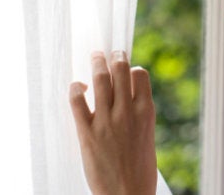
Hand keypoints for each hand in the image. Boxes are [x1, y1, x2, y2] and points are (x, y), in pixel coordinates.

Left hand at [69, 51, 156, 194]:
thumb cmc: (139, 170)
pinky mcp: (87, 132)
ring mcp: (106, 120)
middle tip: (110, 53)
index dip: (132, 69)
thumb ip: (138, 115)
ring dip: (96, 63)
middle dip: (115, 56)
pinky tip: (78, 87)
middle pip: (120, 69)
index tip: (126, 69)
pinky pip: (77, 100)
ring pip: (100, 78)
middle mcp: (127, 112)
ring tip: (95, 57)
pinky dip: (76, 87)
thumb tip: (126, 97)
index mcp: (146, 113)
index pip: (140, 75)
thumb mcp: (147, 136)